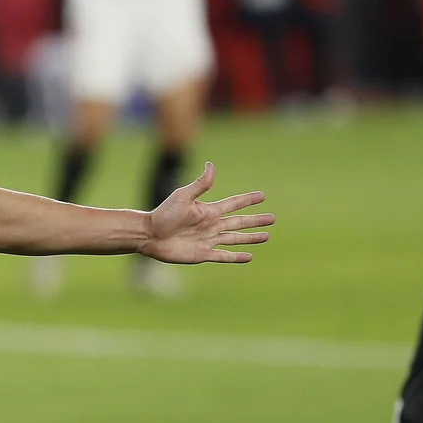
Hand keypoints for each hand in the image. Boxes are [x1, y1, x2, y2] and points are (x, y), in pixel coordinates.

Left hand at [140, 162, 274, 264]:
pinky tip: (249, 256)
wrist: (149, 235)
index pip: (234, 204)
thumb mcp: (183, 196)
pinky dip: (237, 257)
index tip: (262, 196)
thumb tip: (211, 165)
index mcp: (208, 211)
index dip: (248, 200)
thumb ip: (200, 184)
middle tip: (273, 218)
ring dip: (251, 237)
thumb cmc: (164, 214)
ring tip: (266, 236)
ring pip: (236, 238)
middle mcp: (211, 225)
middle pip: (239, 222)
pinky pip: (224, 256)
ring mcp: (208, 240)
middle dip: (256, 220)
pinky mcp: (203, 254)